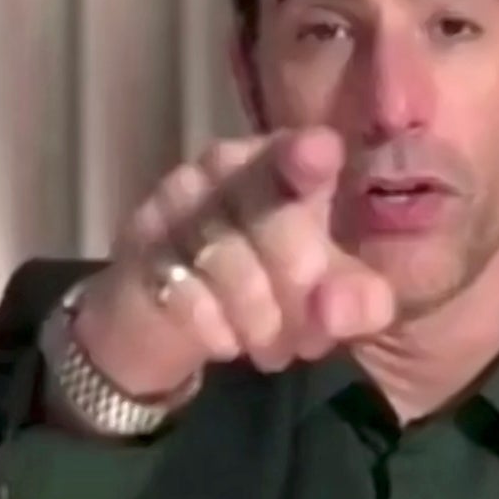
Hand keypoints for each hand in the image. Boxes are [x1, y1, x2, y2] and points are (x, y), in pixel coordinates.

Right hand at [71, 127, 396, 397]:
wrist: (184, 323)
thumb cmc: (279, 293)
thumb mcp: (336, 303)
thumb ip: (357, 300)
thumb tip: (338, 309)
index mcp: (287, 162)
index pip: (298, 152)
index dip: (305, 156)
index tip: (322, 153)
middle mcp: (229, 164)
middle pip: (270, 214)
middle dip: (299, 287)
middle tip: (310, 337)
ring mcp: (176, 198)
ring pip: (225, 258)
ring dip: (260, 320)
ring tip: (273, 346)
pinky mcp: (140, 244)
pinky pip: (185, 291)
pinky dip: (217, 330)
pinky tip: (229, 342)